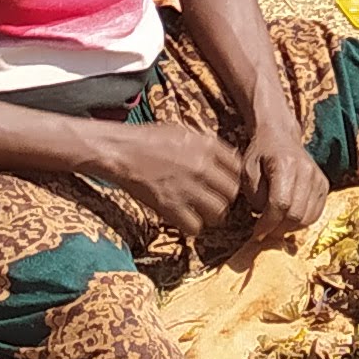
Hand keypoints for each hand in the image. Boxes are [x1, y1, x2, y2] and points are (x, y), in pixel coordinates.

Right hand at [93, 120, 246, 242]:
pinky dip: (192, 227)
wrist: (121, 150)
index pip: (237, 168)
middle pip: (232, 192)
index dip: (233, 178)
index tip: (224, 183)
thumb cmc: (149, 138)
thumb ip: (207, 145)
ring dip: (213, 216)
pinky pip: (195, 226)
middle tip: (215, 201)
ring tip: (204, 214)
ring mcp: (187, 187)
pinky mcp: (170, 206)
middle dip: (226, 199)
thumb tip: (224, 158)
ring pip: (219, 212)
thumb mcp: (184, 132)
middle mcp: (201, 166)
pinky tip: (186, 220)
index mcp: (207, 145)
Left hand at [230, 103, 329, 248]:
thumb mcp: (248, 172)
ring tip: (275, 226)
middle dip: (278, 229)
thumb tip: (266, 219)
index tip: (256, 234)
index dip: (268, 224)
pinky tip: (288, 220)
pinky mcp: (324, 185)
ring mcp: (318, 178)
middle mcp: (306, 170)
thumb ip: (256, 196)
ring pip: (307, 217)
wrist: (280, 137)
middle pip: (296, 214)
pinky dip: (301, 223)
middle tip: (265, 233)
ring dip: (289, 228)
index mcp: (285, 164)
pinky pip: (316, 214)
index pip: (280, 204)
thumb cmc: (260, 155)